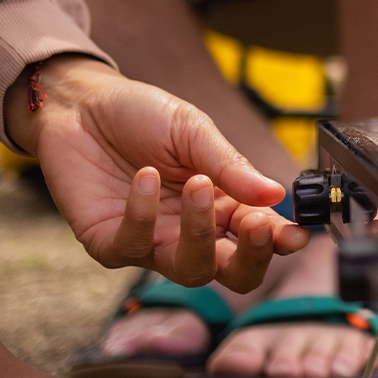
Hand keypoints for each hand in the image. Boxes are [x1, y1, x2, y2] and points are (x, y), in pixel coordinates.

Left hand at [6, 56, 310, 291]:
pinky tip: (145, 176)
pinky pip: (133, 246)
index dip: (281, 240)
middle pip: (233, 273)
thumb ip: (231, 166)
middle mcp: (191, 231)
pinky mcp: (109, 243)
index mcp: (222, 204)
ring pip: (190, 269)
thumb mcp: (193, 131)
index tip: (296, 234)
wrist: (81, 105)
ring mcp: (152, 242)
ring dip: (199, 233)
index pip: (260, 235)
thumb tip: (276, 193)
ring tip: (198, 183)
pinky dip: (142, 212)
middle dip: (250, 257)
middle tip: (255, 225)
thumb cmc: (142, 116)